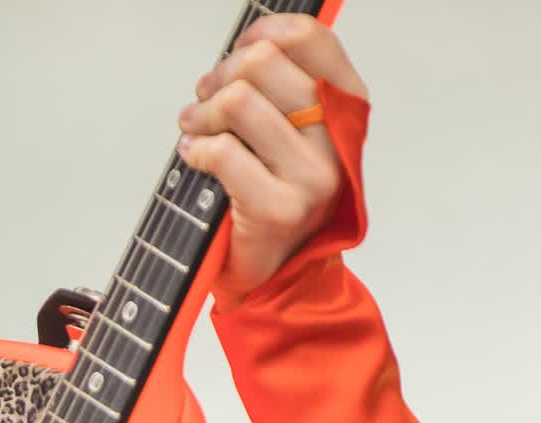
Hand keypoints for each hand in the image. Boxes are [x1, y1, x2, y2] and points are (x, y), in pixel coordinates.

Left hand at [177, 13, 367, 299]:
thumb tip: (249, 40)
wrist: (277, 271)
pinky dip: (195, 149)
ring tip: (195, 128)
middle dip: (220, 76)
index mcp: (347, 108)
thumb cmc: (276, 193)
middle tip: (205, 100)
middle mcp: (337, 139)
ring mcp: (312, 176)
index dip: (264, 33)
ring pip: (239, 102)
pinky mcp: (279, 208)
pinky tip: (194, 155)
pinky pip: (223, 152)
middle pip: (263, 63)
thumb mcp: (290, 131)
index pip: (311, 39)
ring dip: (201, 113)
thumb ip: (280, 86)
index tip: (239, 50)